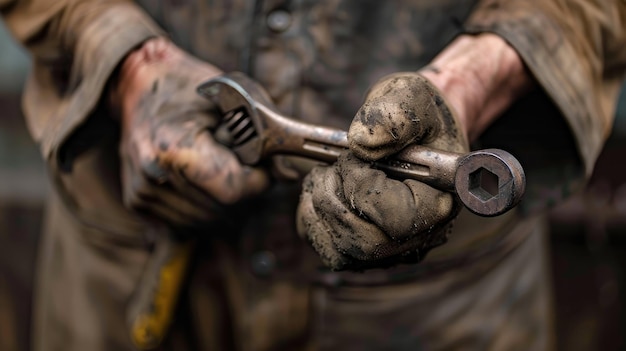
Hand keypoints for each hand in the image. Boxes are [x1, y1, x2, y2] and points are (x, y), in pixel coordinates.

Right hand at [112, 38, 268, 227]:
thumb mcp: (236, 101)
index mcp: (175, 148)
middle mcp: (154, 176)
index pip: (232, 192)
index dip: (257, 182)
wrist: (139, 86)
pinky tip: (203, 181)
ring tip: (220, 167)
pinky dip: (204, 207)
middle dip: (244, 193)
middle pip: (222, 211)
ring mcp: (143, 193)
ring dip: (225, 203)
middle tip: (242, 164)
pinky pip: (187, 224)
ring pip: (207, 223)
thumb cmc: (191, 88)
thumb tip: (289, 177)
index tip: (261, 166)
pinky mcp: (138, 202)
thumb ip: (265, 139)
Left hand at [297, 73, 468, 270]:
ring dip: (320, 208)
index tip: (355, 157)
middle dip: (335, 200)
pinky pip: (328, 249)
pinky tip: (324, 187)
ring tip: (329, 173)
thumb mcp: (411, 98)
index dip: (365, 188)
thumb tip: (361, 143)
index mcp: (441, 202)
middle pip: (367, 244)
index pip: (400, 220)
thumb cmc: (418, 116)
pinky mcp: (365, 249)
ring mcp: (392, 248)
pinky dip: (313, 218)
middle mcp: (419, 235)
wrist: (416, 131)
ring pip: (342, 252)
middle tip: (335, 166)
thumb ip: (393, 115)